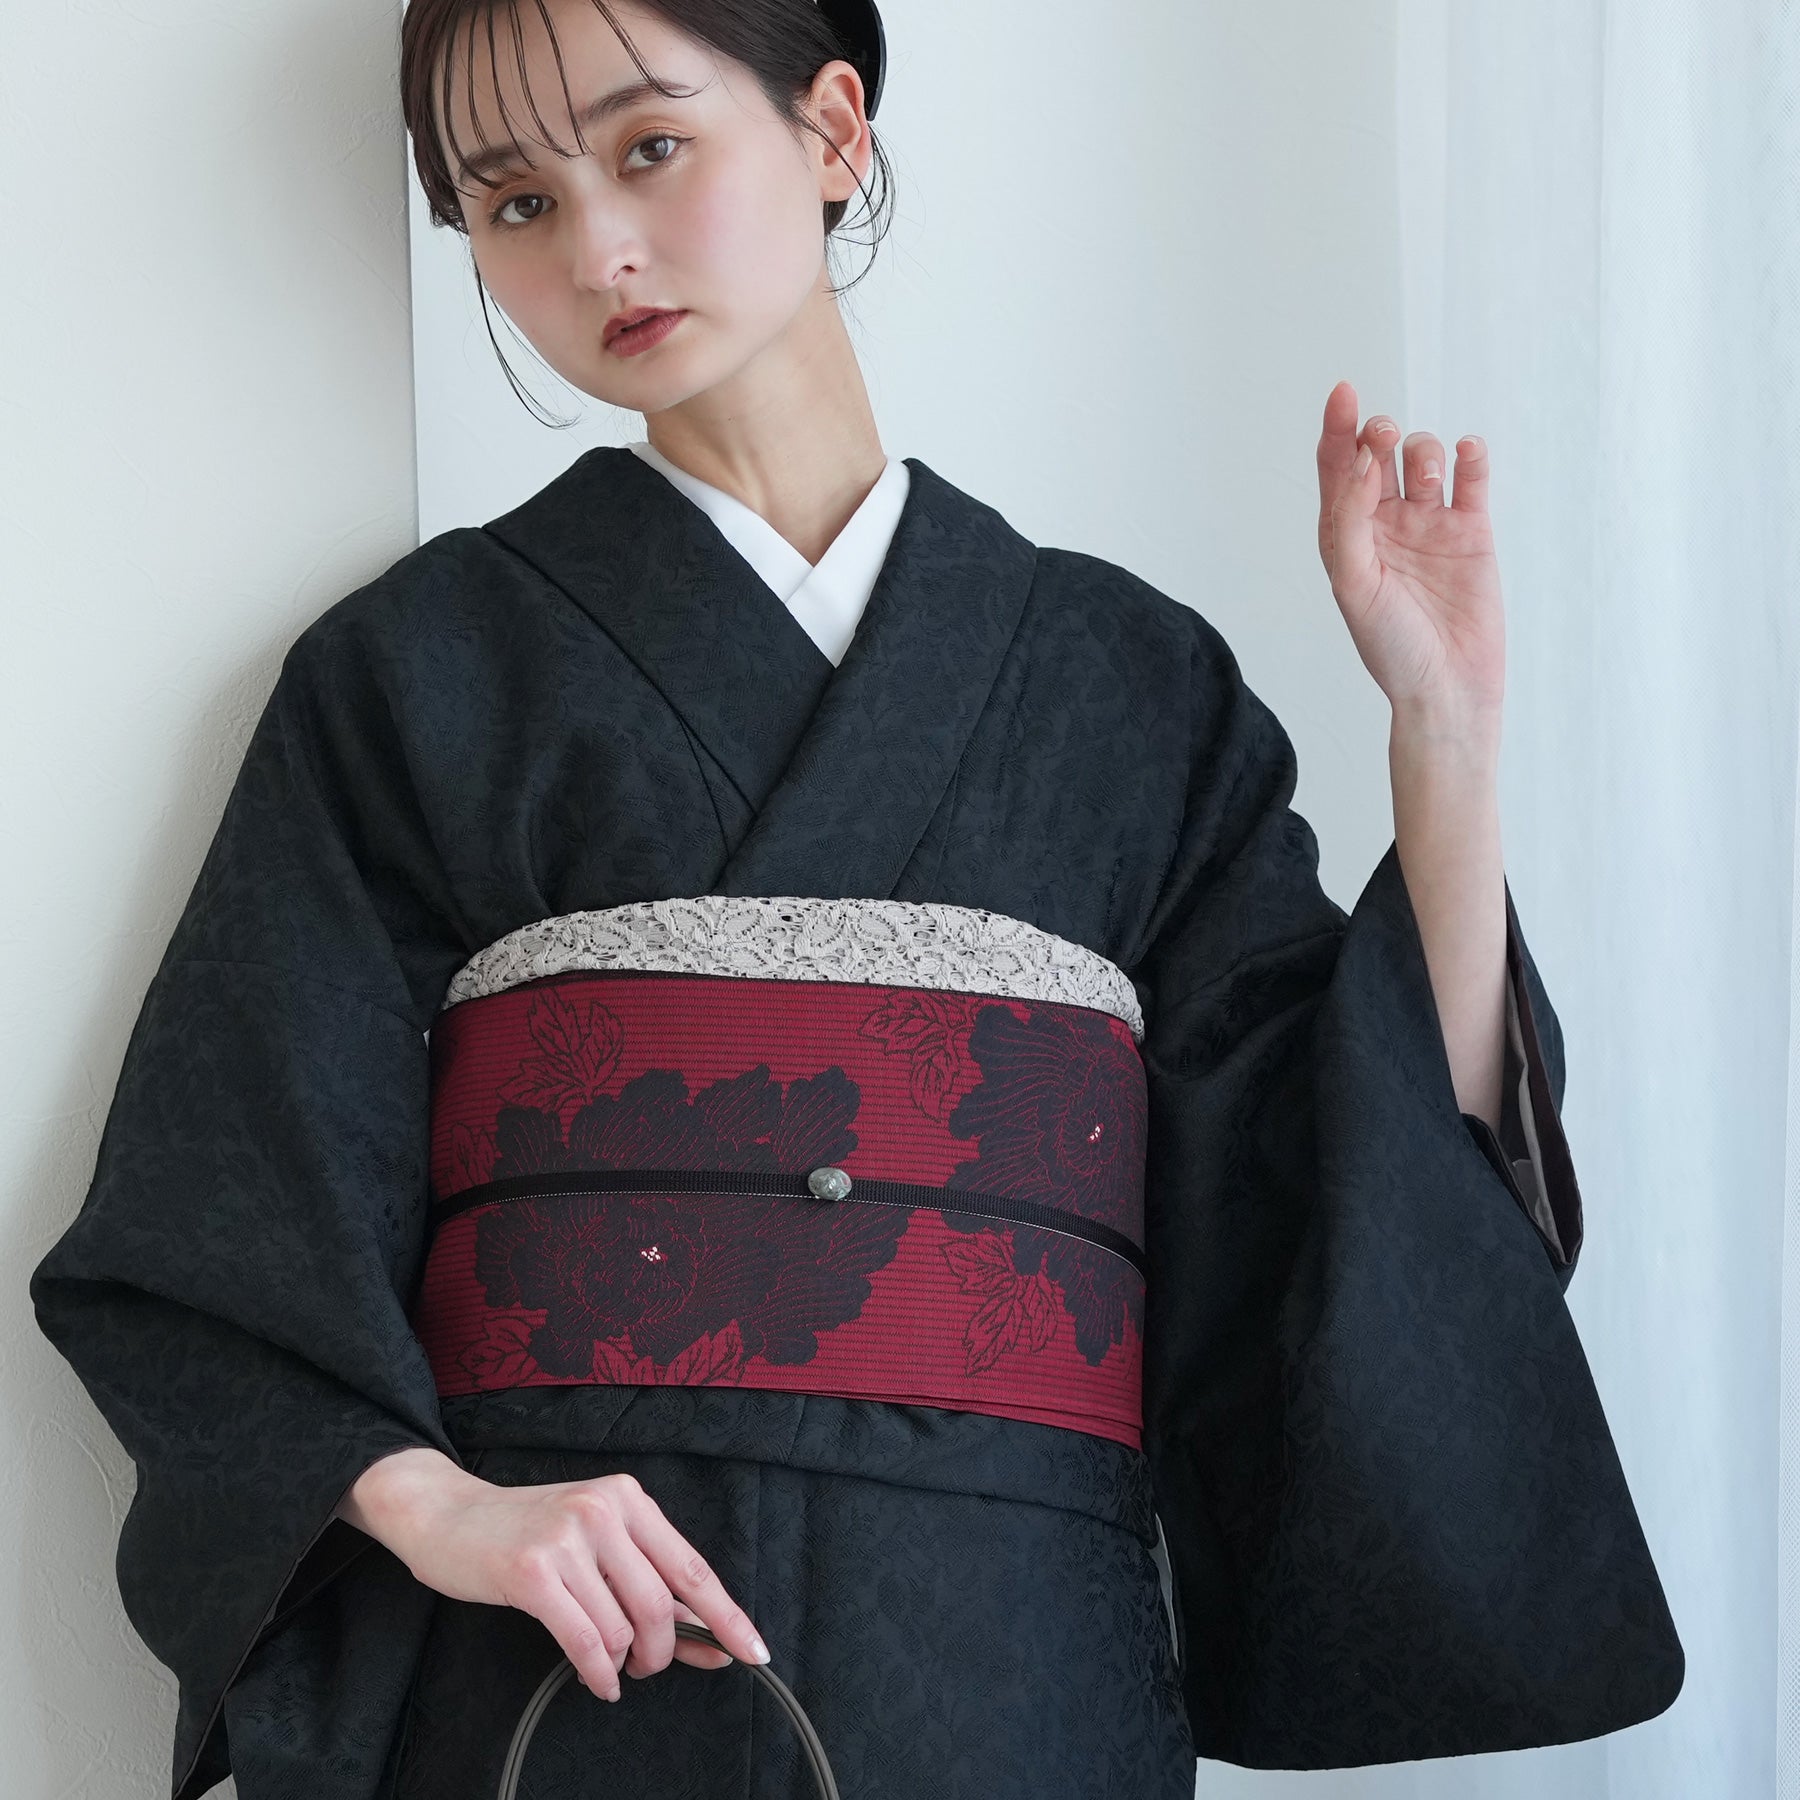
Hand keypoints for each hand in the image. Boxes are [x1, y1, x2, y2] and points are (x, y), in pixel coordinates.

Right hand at [334, 1446, 768, 1700]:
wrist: (447, 1515)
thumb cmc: (527, 1534)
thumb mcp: (596, 1544)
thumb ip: (651, 1586)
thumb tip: (710, 1643)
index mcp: (628, 1499)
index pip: (692, 1567)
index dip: (726, 1616)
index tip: (755, 1652)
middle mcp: (603, 1511)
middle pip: (661, 1606)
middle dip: (662, 1652)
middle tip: (647, 1667)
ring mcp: (568, 1539)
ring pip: (623, 1628)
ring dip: (623, 1663)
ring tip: (609, 1664)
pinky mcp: (533, 1572)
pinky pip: (586, 1642)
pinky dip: (599, 1674)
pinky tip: (599, 1681)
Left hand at [1315, 379, 1506, 720]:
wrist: (1446, 686)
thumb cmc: (1390, 645)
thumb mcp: (1354, 584)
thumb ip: (1350, 520)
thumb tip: (1359, 462)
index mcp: (1345, 534)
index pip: (1336, 469)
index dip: (1337, 428)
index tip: (1343, 393)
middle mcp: (1385, 522)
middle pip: (1378, 454)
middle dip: (1379, 434)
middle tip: (1383, 438)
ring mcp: (1429, 523)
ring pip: (1423, 459)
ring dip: (1422, 453)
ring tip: (1426, 479)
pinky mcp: (1472, 530)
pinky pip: (1470, 478)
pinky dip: (1469, 457)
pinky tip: (1466, 452)